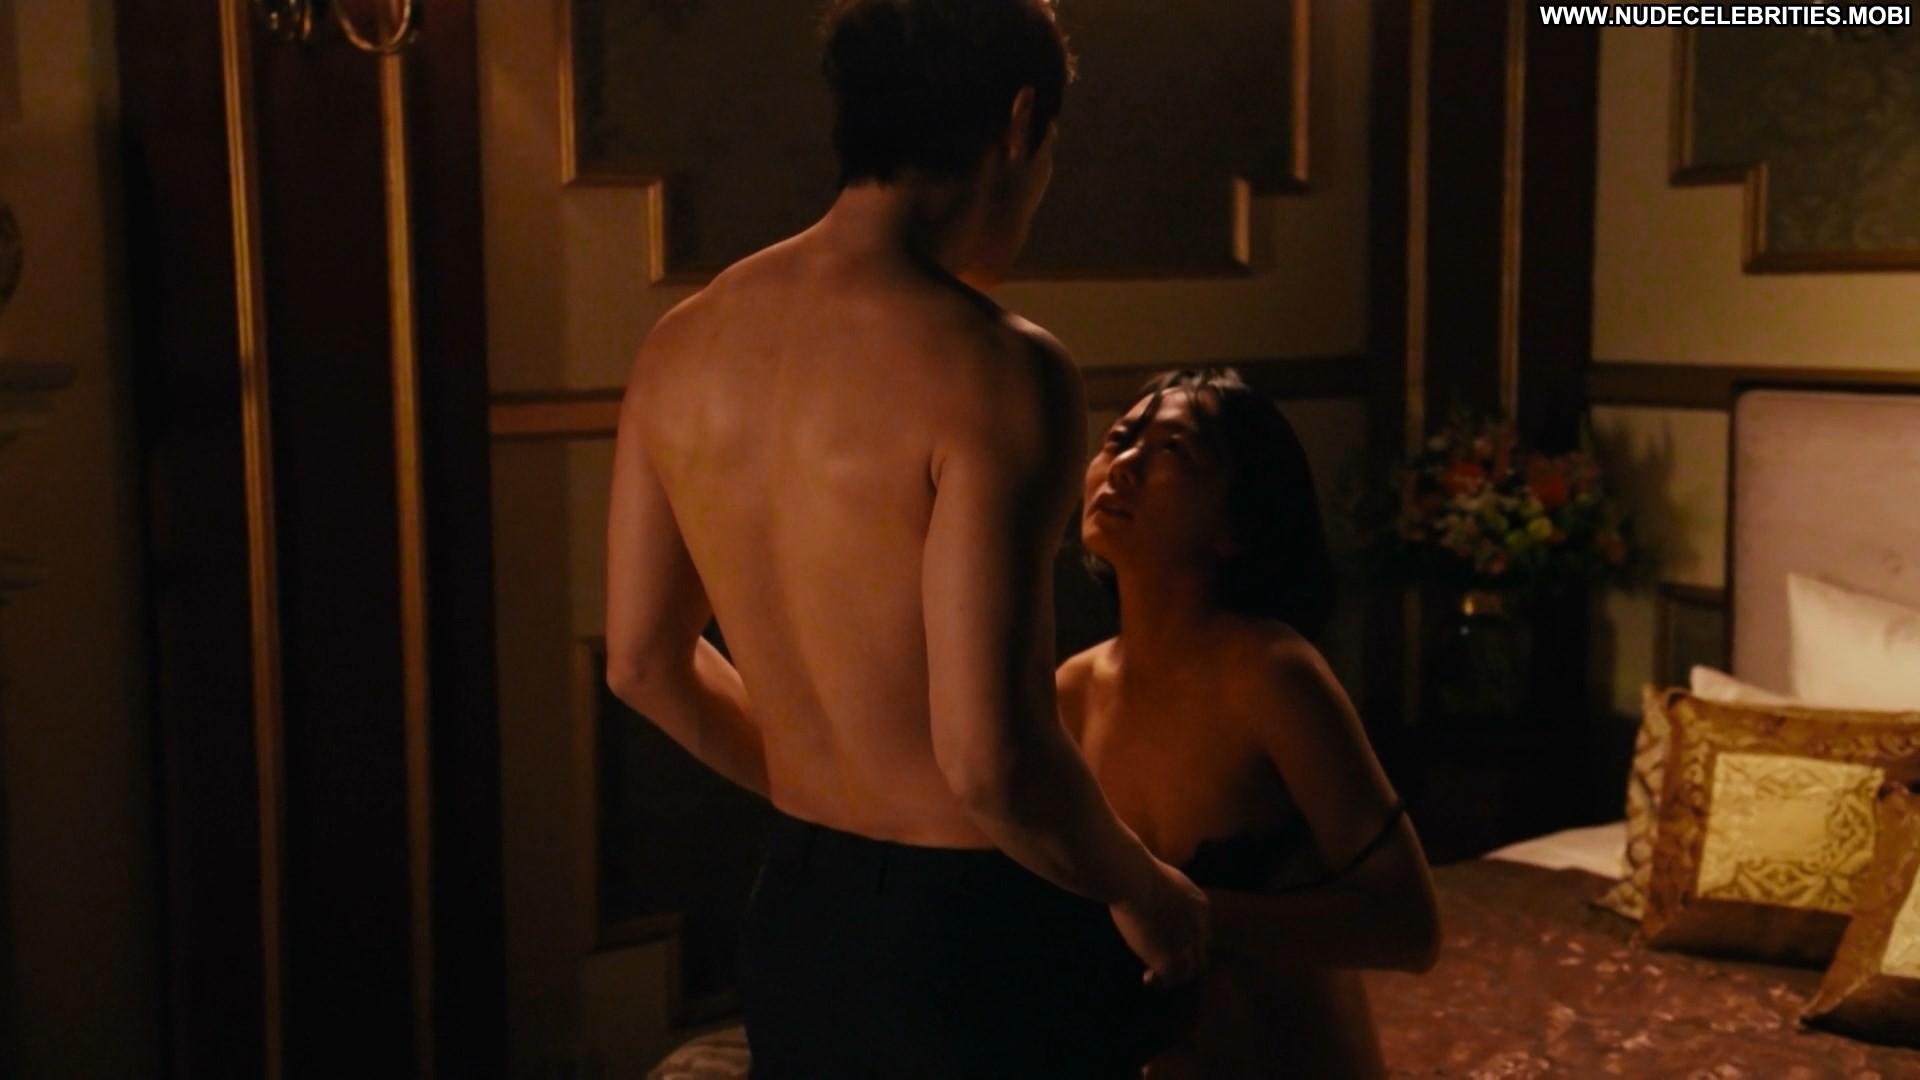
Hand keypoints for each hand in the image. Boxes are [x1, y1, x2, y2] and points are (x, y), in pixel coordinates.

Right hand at [1110, 858, 1209, 986]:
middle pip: (1199, 954)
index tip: (1169, 942)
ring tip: (1155, 977)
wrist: (1137, 883)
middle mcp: (1200, 930)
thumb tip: (1157, 894)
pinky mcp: (1169, 961)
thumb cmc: (1143, 873)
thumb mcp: (1168, 880)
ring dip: (1172, 975)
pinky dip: (1158, 981)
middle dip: (1185, 961)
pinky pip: (1168, 979)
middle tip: (1166, 965)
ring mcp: (1186, 947)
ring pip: (1187, 971)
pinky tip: (1146, 979)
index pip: (1200, 932)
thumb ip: (1170, 894)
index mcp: (1201, 907)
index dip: (1186, 940)